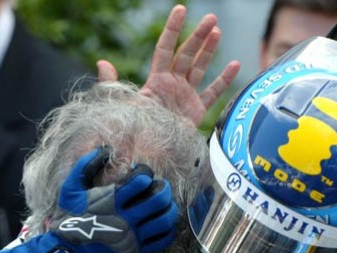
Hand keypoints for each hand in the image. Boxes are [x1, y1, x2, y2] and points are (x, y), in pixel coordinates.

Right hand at [0, 148, 177, 252]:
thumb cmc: (68, 220)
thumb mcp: (70, 189)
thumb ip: (85, 165)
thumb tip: (104, 149)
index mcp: (111, 201)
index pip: (142, 180)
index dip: (145, 172)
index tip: (140, 173)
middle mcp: (125, 218)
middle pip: (159, 199)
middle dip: (164, 188)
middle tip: (161, 186)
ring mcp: (132, 237)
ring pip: (164, 219)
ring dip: (169, 208)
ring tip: (165, 203)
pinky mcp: (136, 252)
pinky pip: (162, 240)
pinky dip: (169, 229)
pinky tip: (164, 223)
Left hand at [98, 5, 239, 126]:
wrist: (147, 154)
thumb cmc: (132, 130)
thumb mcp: (120, 104)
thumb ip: (111, 83)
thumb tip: (102, 62)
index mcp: (155, 80)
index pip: (165, 48)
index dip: (172, 29)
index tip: (180, 10)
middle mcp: (172, 85)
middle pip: (187, 54)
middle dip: (198, 36)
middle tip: (211, 18)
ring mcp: (186, 96)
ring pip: (200, 68)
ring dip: (209, 50)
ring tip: (217, 31)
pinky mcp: (196, 111)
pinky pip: (213, 92)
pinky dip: (224, 80)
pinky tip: (234, 64)